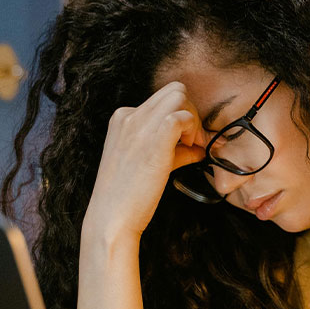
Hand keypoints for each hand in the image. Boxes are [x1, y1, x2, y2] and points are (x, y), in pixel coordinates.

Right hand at [81, 81, 208, 250]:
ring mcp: (139, 124)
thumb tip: (197, 147)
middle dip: (191, 111)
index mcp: (123, 118)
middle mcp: (129, 115)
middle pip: (174, 90)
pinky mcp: (153, 138)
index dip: (181, 117)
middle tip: (193, 141)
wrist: (112, 218)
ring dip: (193, 118)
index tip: (186, 142)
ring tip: (191, 146)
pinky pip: (182, 116)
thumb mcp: (146, 164)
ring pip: (180, 96)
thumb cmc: (128, 197)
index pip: (162, 99)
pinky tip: (190, 151)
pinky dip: (193, 130)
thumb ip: (172, 150)